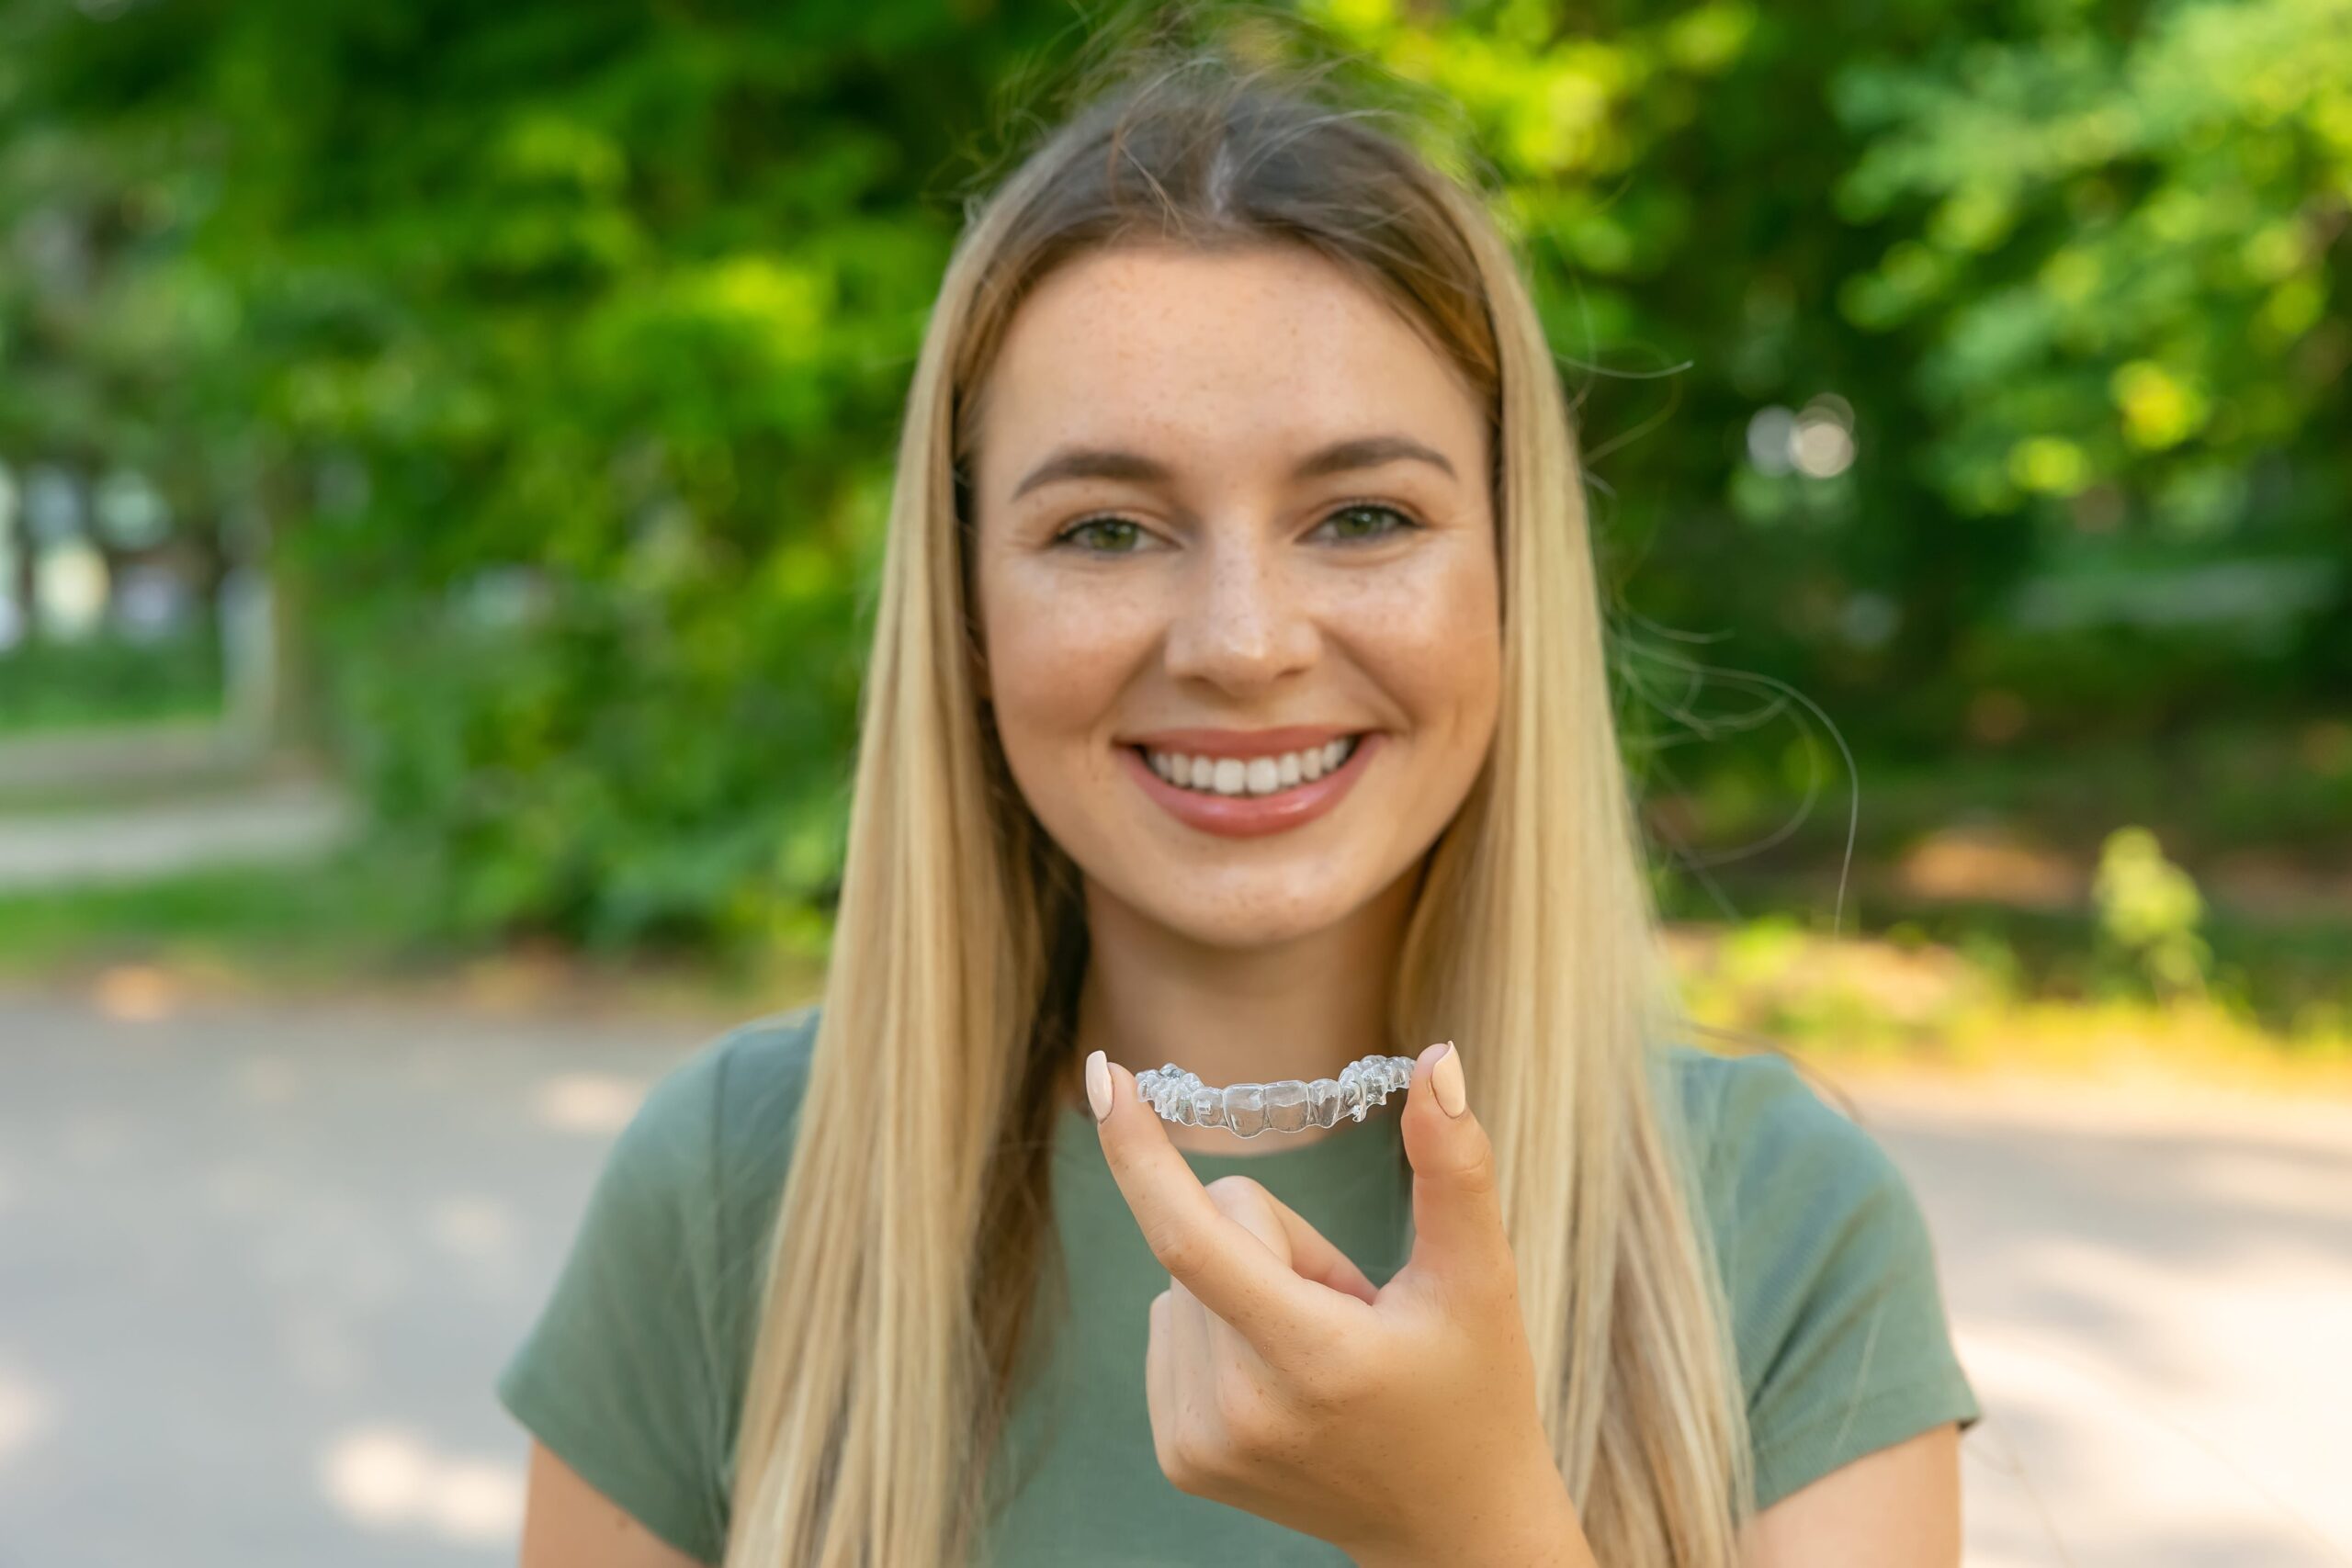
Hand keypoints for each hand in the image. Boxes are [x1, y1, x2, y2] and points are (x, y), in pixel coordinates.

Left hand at [1086, 1042, 1595, 1567]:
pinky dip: (1225, 1328)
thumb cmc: (1475, 1393)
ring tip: (1327, 1355)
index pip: (1193, 1238)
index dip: (1142, 1153)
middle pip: (1214, 1229)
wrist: (1452, 1530)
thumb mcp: (1479, 1281)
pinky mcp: (1179, 1454)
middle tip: (1354, 1313)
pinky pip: (1170, 1322)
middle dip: (1281, 1242)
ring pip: (1185, 1276)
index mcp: (1311, 1358)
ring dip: (1254, 1288)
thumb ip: (1455, 1168)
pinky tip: (1290, 1381)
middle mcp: (1236, 1408)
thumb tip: (1440, 1059)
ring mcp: (1198, 1439)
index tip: (1105, 1074)